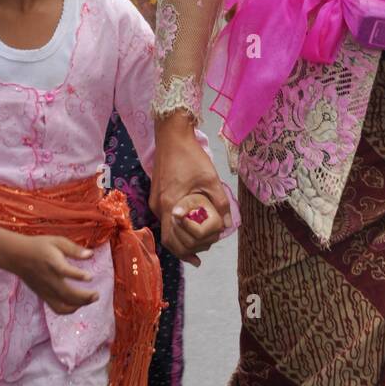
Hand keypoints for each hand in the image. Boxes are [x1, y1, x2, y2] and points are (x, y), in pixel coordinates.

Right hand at [0, 225, 98, 313]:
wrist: (17, 256)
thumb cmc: (40, 246)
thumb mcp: (57, 241)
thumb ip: (74, 249)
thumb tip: (91, 254)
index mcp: (52, 263)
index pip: (65, 271)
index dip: (78, 275)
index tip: (90, 277)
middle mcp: (49, 279)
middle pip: (67, 293)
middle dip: (84, 297)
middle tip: (97, 294)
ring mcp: (46, 290)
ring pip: (63, 304)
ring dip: (80, 304)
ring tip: (91, 299)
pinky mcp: (44, 296)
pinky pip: (57, 308)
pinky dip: (69, 309)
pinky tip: (78, 304)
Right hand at [149, 113, 231, 265]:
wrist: (171, 135)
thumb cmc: (191, 156)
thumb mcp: (211, 179)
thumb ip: (220, 202)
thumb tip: (229, 224)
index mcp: (170, 205)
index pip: (174, 240)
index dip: (189, 250)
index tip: (204, 250)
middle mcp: (159, 206)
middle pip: (169, 239)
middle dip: (187, 247)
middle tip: (205, 247)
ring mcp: (155, 201)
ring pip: (167, 229)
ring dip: (183, 237)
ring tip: (201, 239)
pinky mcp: (156, 195)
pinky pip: (166, 217)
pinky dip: (178, 226)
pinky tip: (191, 224)